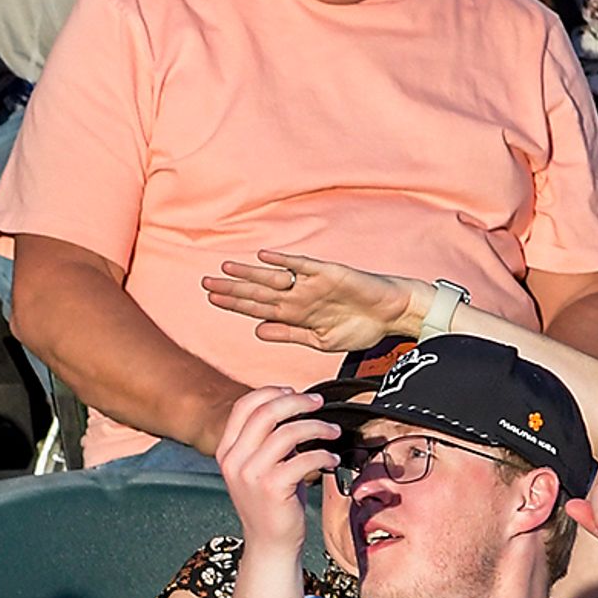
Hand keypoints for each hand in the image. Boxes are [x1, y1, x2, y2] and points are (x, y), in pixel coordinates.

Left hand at [202, 251, 423, 354]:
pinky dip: (284, 262)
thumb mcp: (320, 340)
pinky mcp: (329, 274)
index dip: (235, 304)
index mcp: (295, 314)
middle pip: (260, 293)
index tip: (211, 299)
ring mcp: (312, 285)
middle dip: (233, 290)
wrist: (392, 316)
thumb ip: (289, 334)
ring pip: (275, 278)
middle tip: (205, 284)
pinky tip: (264, 258)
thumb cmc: (360, 327)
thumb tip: (258, 331)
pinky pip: (303, 266)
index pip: (258, 308)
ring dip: (250, 274)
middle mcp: (299, 297)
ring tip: (226, 269)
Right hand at [215, 385, 338, 548]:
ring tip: (332, 432)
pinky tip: (331, 460)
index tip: (294, 392)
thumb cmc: (271, 503)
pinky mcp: (273, 488)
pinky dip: (323, 455)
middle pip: (266, 413)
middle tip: (318, 404)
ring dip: (317, 427)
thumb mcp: (259, 466)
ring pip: (287, 432)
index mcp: (227, 450)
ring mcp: (251, 474)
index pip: (245, 406)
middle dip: (298, 402)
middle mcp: (234, 460)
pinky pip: (304, 459)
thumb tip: (294, 407)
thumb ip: (266, 439)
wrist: (270, 542)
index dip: (272, 392)